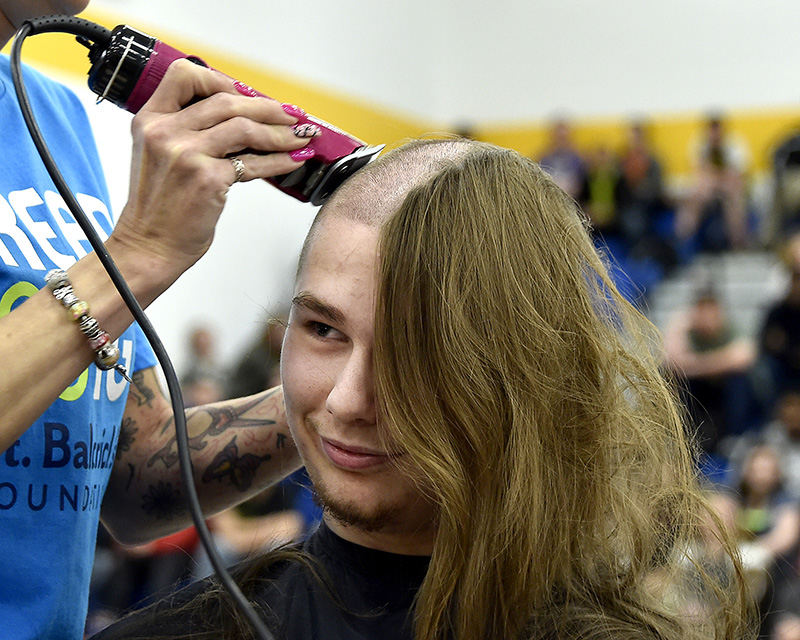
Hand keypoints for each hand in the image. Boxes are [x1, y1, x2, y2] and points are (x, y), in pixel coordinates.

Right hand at [109, 59, 311, 287]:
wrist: (150, 246)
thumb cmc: (160, 208)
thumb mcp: (162, 156)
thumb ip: (189, 131)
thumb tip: (241, 116)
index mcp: (150, 119)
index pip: (185, 76)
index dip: (220, 79)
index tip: (246, 93)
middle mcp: (165, 132)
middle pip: (226, 101)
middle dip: (267, 108)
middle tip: (292, 116)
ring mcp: (186, 154)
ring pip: (244, 127)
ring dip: (280, 132)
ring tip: (300, 137)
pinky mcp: (207, 179)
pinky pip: (253, 162)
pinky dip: (280, 160)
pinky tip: (293, 160)